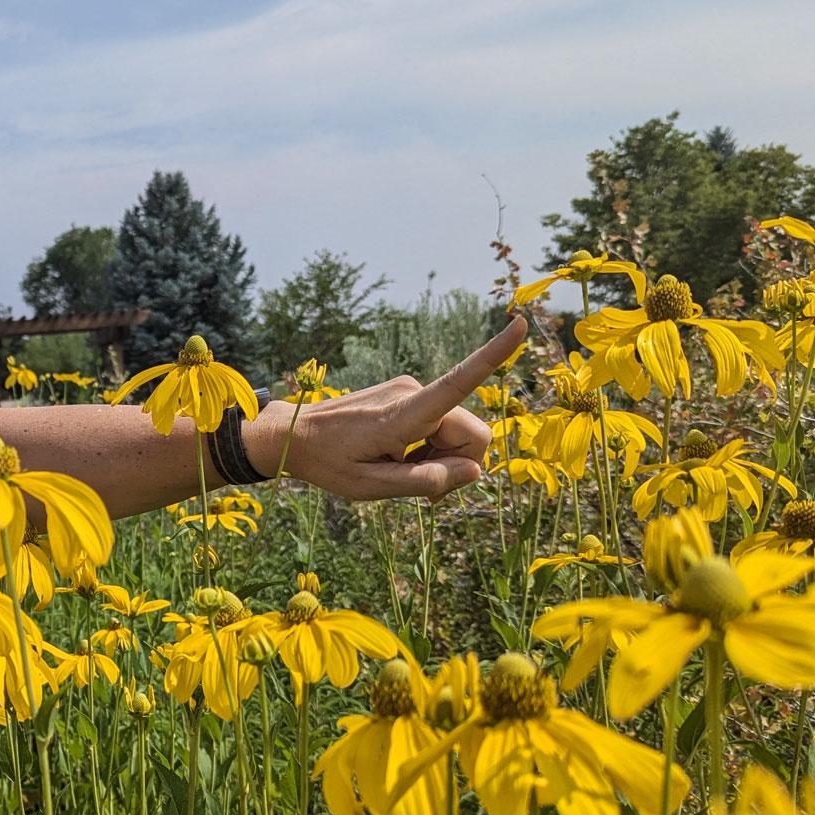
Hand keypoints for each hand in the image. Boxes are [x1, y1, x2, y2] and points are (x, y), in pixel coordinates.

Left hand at [252, 316, 524, 500]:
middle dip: (458, 465)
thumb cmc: (328, 463)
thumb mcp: (371, 487)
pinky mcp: (409, 393)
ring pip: (458, 433)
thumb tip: (475, 470)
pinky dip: (430, 449)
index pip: (458, 382)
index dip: (493, 356)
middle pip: (472, 436)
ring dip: (441, 460)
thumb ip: (425, 481)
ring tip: (400, 471)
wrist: (293, 434)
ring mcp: (412, 389)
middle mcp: (414, 392)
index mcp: (403, 414)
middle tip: (422, 491)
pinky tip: (400, 459)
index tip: (521, 323)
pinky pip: (442, 426)